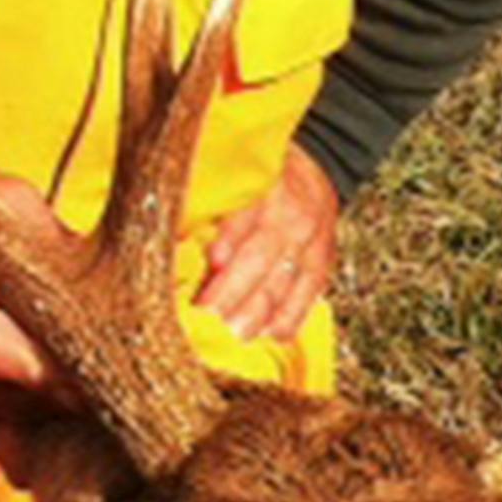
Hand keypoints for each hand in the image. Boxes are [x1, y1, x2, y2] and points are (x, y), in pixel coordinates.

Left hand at [197, 146, 339, 346]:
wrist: (320, 166)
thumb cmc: (264, 176)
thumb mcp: (240, 178)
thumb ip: (213, 207)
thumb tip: (178, 243)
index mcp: (267, 189)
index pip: (245, 219)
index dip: (228, 243)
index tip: (208, 265)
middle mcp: (292, 217)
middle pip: (261, 259)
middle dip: (234, 292)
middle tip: (209, 317)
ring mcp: (312, 243)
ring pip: (285, 284)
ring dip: (259, 315)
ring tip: (236, 335)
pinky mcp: (324, 262)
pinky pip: (309, 295)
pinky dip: (290, 318)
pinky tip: (272, 335)